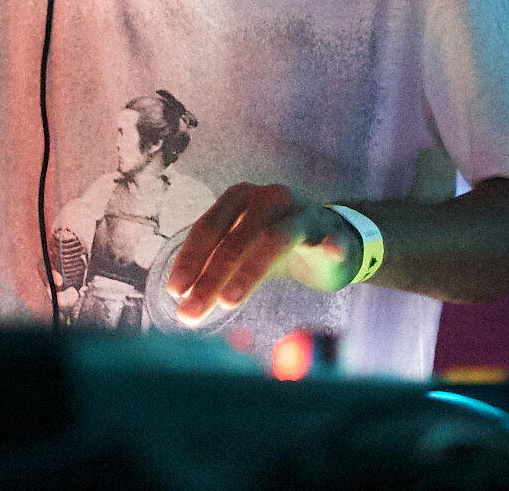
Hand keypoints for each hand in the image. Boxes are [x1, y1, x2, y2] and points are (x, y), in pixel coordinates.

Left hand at [164, 183, 360, 325]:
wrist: (330, 240)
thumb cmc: (273, 246)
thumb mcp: (240, 253)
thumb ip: (213, 269)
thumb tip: (182, 301)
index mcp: (240, 198)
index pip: (208, 227)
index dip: (189, 260)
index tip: (174, 291)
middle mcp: (270, 198)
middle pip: (235, 237)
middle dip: (210, 277)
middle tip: (192, 310)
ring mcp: (303, 214)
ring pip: (274, 238)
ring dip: (248, 272)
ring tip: (228, 301)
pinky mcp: (334, 232)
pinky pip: (333, 239)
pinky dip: (331, 245)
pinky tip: (331, 252)